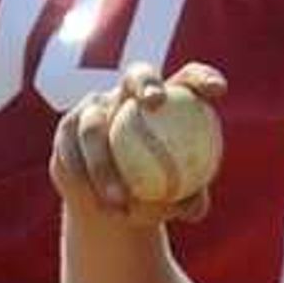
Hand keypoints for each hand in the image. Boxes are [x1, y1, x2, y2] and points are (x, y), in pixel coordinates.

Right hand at [50, 61, 227, 222]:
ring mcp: (92, 109)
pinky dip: (84, 179)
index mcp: (163, 103)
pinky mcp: (66, 133)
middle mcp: (126, 95)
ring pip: (94, 126)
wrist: (111, 207)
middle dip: (146, 81)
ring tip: (120, 199)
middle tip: (155, 102)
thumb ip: (190, 200)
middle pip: (135, 75)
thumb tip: (196, 205)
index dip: (201, 77)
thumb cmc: (155, 198)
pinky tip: (93, 204)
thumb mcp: (177, 204)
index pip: (187, 81)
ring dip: (104, 162)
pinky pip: (71, 154)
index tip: (217, 90)